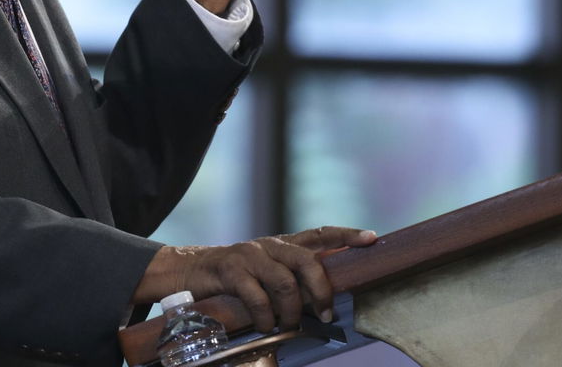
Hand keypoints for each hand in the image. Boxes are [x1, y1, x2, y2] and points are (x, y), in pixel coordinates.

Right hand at [133, 227, 376, 331]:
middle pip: (308, 261)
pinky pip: (258, 297)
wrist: (188, 272)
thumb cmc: (234, 281)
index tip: (373, 238)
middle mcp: (269, 245)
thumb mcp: (264, 274)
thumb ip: (290, 280)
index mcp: (282, 245)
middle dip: (321, 290)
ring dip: (291, 311)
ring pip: (285, 282)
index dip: (347, 235)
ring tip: (287, 325)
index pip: (320, 234)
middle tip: (324, 314)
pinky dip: (265, 317)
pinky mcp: (231, 270)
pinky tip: (264, 326)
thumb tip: (321, 305)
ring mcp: (249, 255)